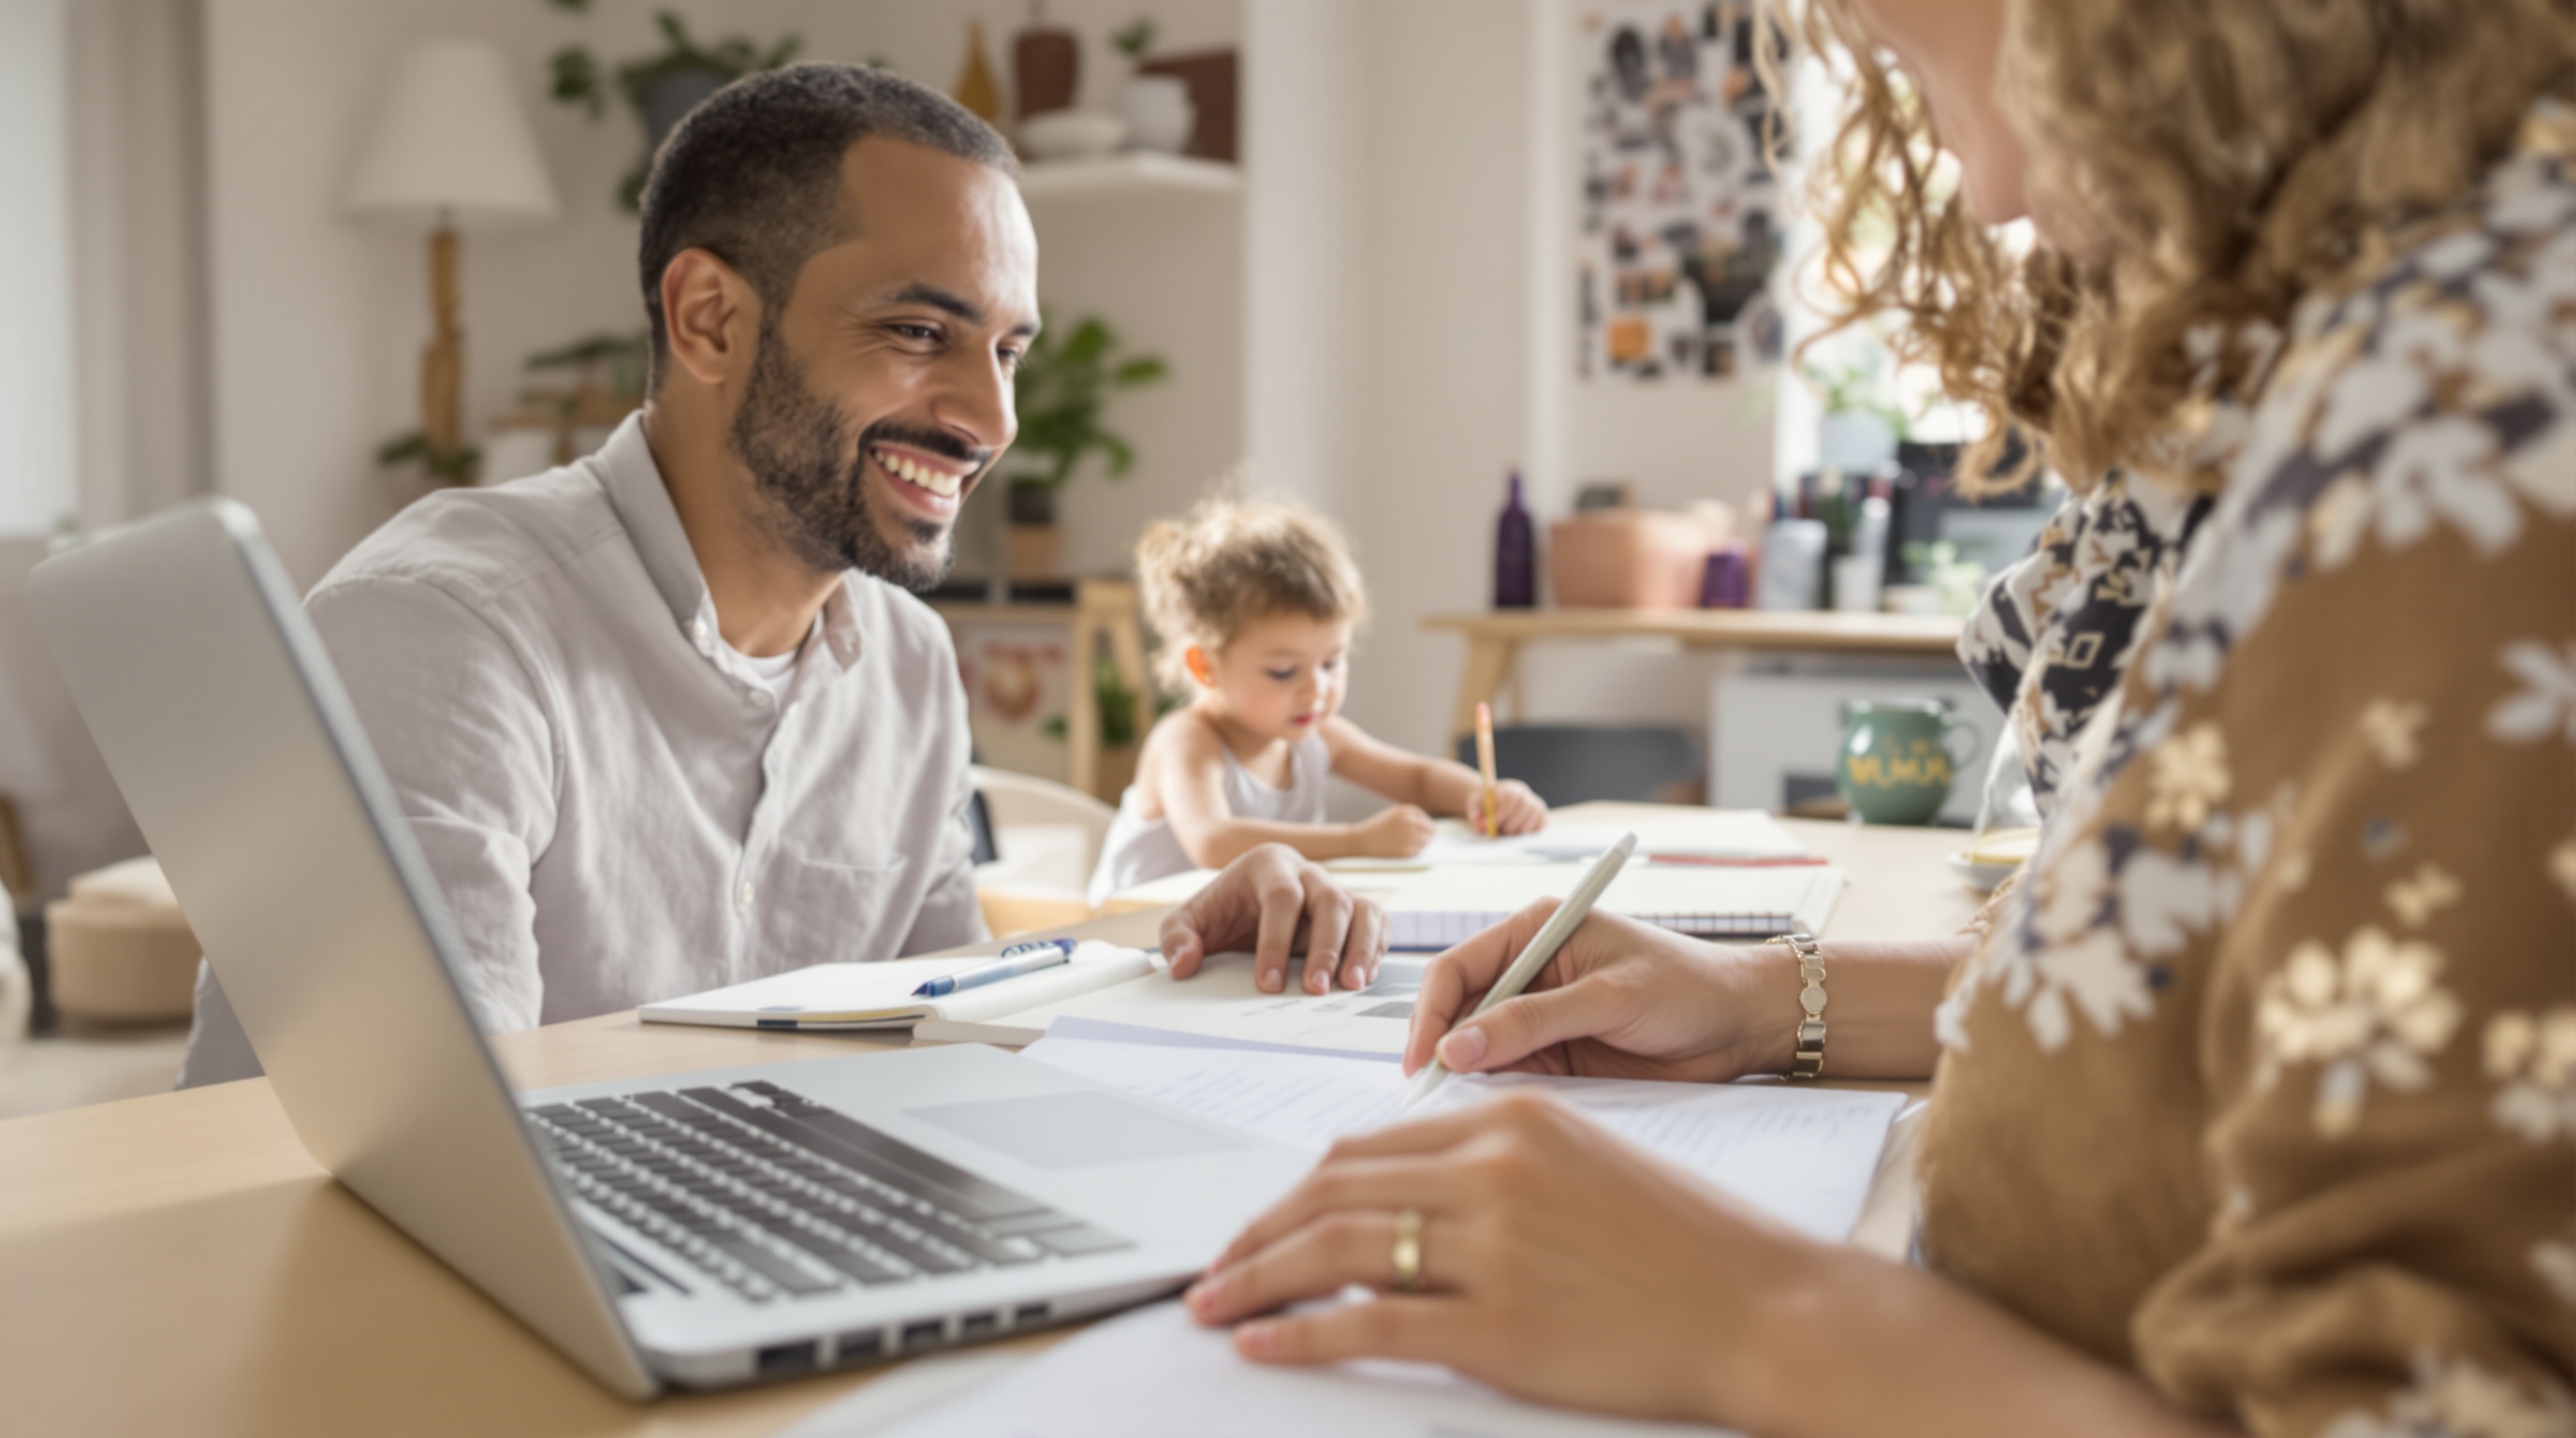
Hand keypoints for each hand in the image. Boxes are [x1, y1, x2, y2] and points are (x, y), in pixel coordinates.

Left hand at [1160, 844, 1386, 995]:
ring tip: (1351, 986)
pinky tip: (1364, 978)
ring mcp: (1335, 889)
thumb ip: (1177, 939)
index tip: (1266, 983)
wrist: (1242, 908)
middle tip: (1314, 988)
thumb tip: (1184, 964)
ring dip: (1360, 948)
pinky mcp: (1354, 911)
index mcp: (1268, 864)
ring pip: (1361, 909)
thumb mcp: (1187, 922)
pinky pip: (1377, 922)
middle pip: (1330, 900)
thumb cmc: (1220, 913)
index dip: (1276, 940)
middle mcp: (1308, 872)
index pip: (1281, 897)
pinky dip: (1376, 948)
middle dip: (1325, 947)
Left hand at [1185, 1093, 1820, 1426]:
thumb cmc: (1684, 1245)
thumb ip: (1496, 1166)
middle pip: (1332, 1191)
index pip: (1364, 1148)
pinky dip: (1298, 1334)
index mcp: (1510, 1122)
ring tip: (1215, 1304)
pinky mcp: (1499, 1326)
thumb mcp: (1583, 1165)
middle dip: (1259, 1233)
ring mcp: (1493, 1249)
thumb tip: (1405, 1194)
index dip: (1297, 1190)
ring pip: (1334, 1250)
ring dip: (1257, 1279)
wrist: (1763, 1306)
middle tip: (1216, 1268)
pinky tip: (1263, 1344)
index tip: (1263, 1223)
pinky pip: (1367, 1323)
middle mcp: (1493, 1171)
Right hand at [1352, 803, 1435, 857]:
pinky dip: (1413, 853)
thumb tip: (1431, 830)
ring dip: (1420, 845)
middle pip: (1429, 831)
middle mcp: (1409, 822)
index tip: (1418, 833)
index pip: (1425, 820)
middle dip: (1425, 836)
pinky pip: (1418, 852)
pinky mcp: (1405, 851)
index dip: (1424, 827)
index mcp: (1405, 811)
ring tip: (1406, 845)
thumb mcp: (1393, 815)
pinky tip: (1402, 850)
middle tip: (1416, 842)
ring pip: (1426, 843)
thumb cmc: (1377, 828)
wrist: (1359, 841)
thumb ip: (1411, 817)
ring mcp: (1408, 837)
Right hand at [1403, 901, 1791, 1083]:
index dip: (1431, 1013)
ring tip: (1459, 1109)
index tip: (1424, 1059)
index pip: (1458, 969)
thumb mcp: (1609, 998)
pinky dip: (1498, 1095)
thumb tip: (1457, 1048)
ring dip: (1468, 1078)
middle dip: (1443, 1050)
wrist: (1742, 1026)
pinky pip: (1512, 1077)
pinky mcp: (1557, 1056)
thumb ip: (1532, 1022)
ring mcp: (1540, 1018)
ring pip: (1480, 1050)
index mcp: (1536, 932)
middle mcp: (1529, 972)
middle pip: (1459, 1012)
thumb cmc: (1687, 988)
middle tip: (1431, 1096)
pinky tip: (1495, 1112)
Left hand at [1467, 778, 1546, 835]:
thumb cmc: (1484, 804)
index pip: (1510, 798)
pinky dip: (1532, 830)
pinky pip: (1542, 823)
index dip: (1502, 813)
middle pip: (1525, 806)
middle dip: (1512, 823)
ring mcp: (1534, 802)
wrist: (1495, 800)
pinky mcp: (1541, 813)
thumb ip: (1475, 814)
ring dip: (1521, 829)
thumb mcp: (1474, 806)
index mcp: (1507, 788)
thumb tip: (1481, 826)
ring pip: (1534, 816)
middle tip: (1502, 831)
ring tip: (1509, 831)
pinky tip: (1520, 832)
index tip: (1493, 825)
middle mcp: (1524, 793)